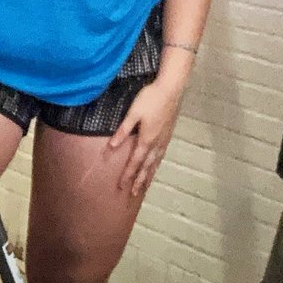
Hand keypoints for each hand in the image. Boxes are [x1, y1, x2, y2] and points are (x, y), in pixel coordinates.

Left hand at [109, 77, 183, 196]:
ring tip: (146, 185)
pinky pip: (162, 154)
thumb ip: (123, 130)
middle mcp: (156, 143)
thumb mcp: (133, 113)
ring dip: (150, 174)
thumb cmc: (150, 98)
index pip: (135, 162)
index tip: (122, 186)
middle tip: (134, 193)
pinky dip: (157, 163)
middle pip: (147, 166)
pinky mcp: (169, 133)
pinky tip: (156, 163)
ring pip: (156, 162)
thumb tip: (111, 146)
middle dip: (140, 180)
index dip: (128, 174)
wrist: (171, 89)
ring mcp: (164, 139)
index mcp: (146, 139)